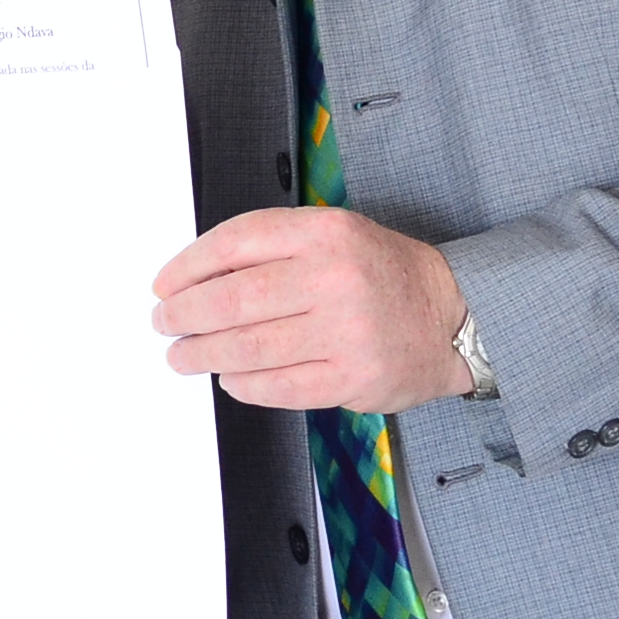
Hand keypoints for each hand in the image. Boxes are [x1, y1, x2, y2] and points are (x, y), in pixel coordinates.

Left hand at [153, 206, 468, 414]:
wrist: (453, 316)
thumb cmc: (383, 275)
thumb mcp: (334, 235)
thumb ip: (273, 248)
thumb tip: (196, 277)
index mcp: (325, 232)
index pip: (235, 242)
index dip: (188, 267)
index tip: (165, 285)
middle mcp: (334, 277)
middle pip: (232, 299)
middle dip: (184, 316)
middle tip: (165, 325)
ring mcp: (345, 331)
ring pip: (248, 347)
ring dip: (202, 355)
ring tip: (183, 356)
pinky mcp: (352, 377)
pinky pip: (278, 386)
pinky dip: (243, 385)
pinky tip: (230, 378)